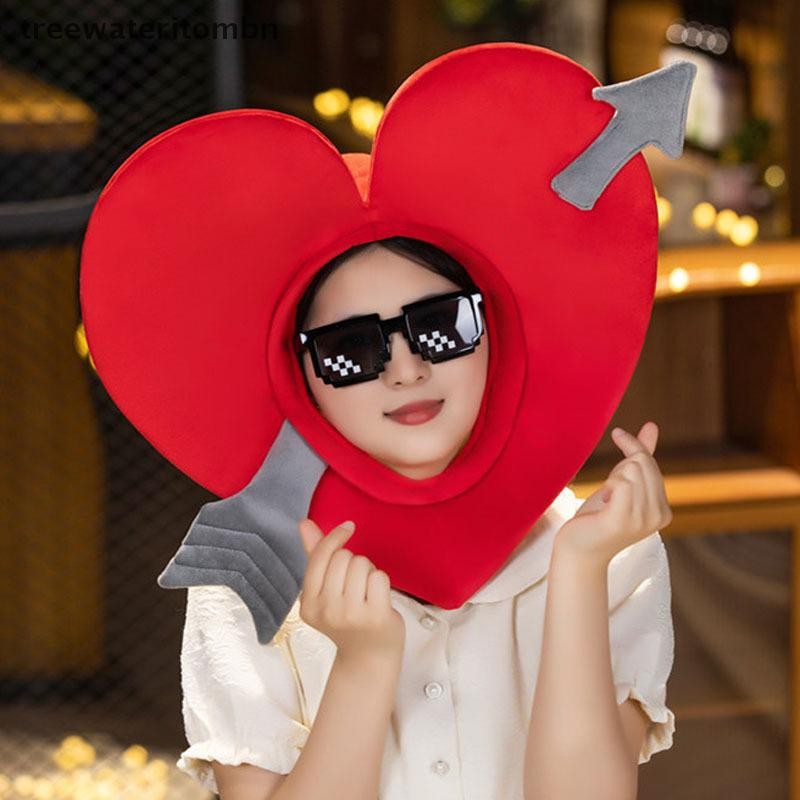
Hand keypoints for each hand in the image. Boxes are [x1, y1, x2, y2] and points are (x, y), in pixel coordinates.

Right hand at [297, 518, 405, 663]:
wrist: (368, 658)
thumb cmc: (348, 619)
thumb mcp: (325, 591)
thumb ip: (315, 556)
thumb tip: (304, 524)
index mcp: (308, 604)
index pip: (321, 556)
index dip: (336, 537)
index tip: (348, 528)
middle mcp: (326, 611)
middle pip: (343, 557)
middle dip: (354, 562)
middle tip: (356, 584)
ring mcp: (350, 615)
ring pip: (362, 564)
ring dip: (369, 572)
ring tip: (366, 593)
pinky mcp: (375, 616)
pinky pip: (380, 577)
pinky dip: (382, 582)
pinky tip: (378, 599)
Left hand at [555, 421, 672, 564]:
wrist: (579, 550)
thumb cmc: (597, 517)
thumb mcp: (622, 484)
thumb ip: (639, 457)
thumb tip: (652, 425)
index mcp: (663, 510)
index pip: (651, 464)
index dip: (632, 449)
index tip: (617, 433)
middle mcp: (659, 516)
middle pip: (642, 463)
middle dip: (620, 466)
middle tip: (608, 490)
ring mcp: (643, 520)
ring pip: (631, 470)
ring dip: (612, 478)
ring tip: (606, 500)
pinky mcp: (622, 520)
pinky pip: (621, 483)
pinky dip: (608, 486)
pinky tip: (604, 503)